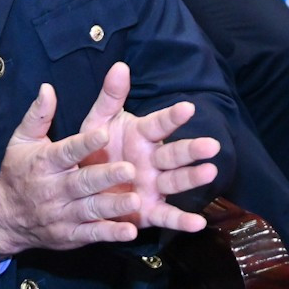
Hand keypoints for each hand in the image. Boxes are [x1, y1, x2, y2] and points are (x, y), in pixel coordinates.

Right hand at [0, 78, 143, 257]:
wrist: (3, 219)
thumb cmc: (18, 172)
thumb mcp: (22, 141)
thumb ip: (38, 116)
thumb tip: (47, 88)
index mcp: (44, 163)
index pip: (66, 152)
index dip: (85, 144)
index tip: (105, 133)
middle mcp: (53, 190)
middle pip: (82, 182)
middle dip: (106, 177)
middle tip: (130, 169)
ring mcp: (62, 215)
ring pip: (90, 210)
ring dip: (113, 206)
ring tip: (135, 201)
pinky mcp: (70, 235)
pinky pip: (91, 235)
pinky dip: (110, 234)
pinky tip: (130, 231)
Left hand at [74, 62, 220, 234]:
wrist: (78, 186)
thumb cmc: (93, 149)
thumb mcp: (98, 122)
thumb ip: (110, 97)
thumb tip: (119, 66)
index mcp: (142, 135)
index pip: (160, 124)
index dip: (173, 117)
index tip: (187, 107)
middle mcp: (154, 160)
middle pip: (175, 153)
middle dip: (192, 149)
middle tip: (211, 145)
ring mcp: (154, 185)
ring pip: (176, 181)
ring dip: (193, 177)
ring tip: (210, 172)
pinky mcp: (149, 210)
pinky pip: (167, 216)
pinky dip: (183, 221)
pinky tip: (199, 223)